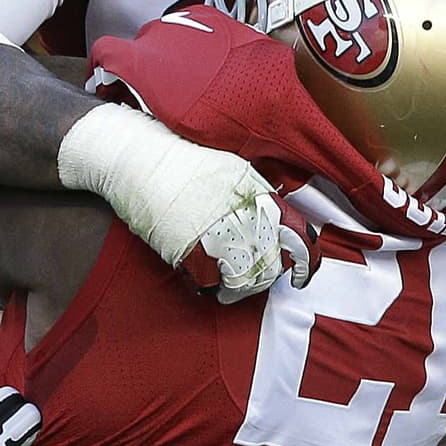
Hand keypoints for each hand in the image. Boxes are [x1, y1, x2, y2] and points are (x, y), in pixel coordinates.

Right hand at [59, 101, 318, 302]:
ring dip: (236, 287)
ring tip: (225, 285)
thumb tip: (277, 222)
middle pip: (270, 263)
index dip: (307, 262)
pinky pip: (209, 282)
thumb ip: (256, 196)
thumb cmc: (182, 162)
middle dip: (262, 278)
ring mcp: (217, 232)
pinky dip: (205, 284)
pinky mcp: (190, 248)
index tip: (302, 276)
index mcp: (258, 192)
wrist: (138, 158)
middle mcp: (243, 213)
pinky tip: (197, 275)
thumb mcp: (233, 168)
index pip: (298, 234)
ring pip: (243, 278)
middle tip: (248, 281)